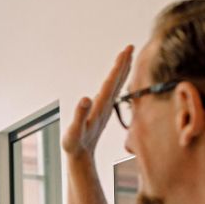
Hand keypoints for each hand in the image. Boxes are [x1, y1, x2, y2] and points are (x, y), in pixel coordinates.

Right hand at [62, 45, 133, 160]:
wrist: (82, 156)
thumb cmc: (75, 144)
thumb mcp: (74, 131)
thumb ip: (80, 115)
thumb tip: (86, 98)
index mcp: (100, 106)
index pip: (111, 82)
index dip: (118, 66)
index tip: (125, 51)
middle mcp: (105, 105)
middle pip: (117, 81)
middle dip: (123, 63)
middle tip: (130, 46)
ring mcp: (105, 107)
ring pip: (116, 85)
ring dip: (122, 70)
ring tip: (126, 56)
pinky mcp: (102, 110)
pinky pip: (113, 91)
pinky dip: (117, 80)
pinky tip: (117, 76)